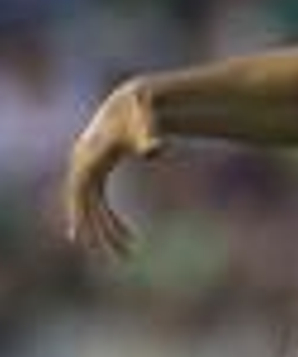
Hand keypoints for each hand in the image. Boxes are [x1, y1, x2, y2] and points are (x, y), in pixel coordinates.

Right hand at [62, 79, 162, 257]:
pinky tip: (122, 234)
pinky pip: (100, 202)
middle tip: (122, 256)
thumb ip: (149, 138)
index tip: (84, 242)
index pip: (80, 195)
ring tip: (129, 250)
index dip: (80, 218)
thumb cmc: (142, 114)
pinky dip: (109, 219)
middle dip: (102, 232)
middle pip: (87, 207)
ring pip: (94, 208)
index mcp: (89, 159)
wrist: (136, 100)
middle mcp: (83, 165)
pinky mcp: (98, 171)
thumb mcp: (145, 126)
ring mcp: (89, 168)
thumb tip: (158, 149)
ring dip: (109, 230)